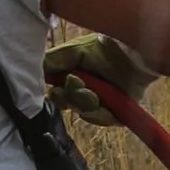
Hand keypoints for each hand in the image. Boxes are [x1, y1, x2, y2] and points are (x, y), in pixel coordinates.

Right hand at [43, 34, 158, 127]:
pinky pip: (102, 120)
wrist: (134, 53)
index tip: (57, 88)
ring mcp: (102, 103)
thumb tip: (35, 72)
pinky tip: (105, 104)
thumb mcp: (73, 51)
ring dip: (86, 103)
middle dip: (71, 97)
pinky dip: (101, 114)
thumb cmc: (104, 48)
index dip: (55, 94)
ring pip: (84, 113)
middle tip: (79, 85)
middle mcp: (85, 91)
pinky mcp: (117, 113)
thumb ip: (52, 61)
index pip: (56, 93)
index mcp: (73, 77)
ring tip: (94, 94)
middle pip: (68, 105)